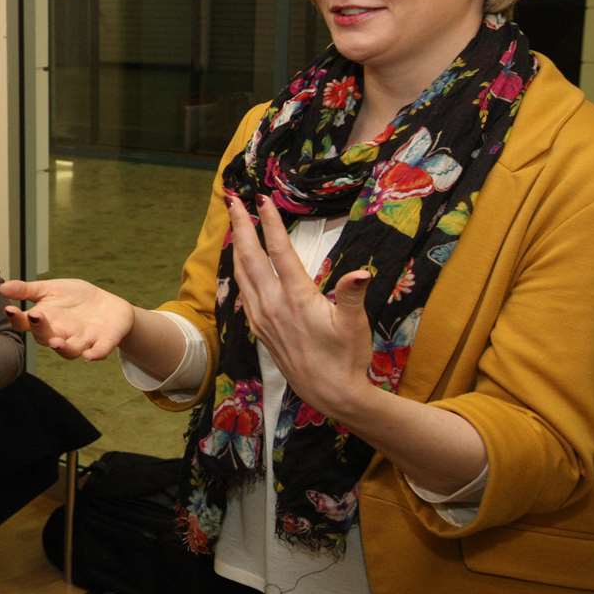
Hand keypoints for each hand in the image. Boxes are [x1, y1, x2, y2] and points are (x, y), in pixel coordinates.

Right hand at [0, 278, 136, 360]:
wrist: (109, 306)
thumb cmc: (75, 299)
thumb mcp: (50, 289)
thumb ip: (26, 290)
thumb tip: (0, 286)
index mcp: (45, 322)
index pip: (27, 324)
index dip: (17, 319)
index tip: (9, 309)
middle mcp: (60, 335)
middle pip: (46, 338)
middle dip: (41, 330)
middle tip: (36, 316)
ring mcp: (81, 341)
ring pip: (70, 350)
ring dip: (64, 348)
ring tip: (57, 342)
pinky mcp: (102, 343)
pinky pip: (97, 351)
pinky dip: (94, 354)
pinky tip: (90, 355)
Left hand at [226, 194, 373, 418]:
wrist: (329, 394)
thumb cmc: (346, 358)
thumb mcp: (354, 325)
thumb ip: (351, 296)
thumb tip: (361, 272)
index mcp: (296, 297)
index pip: (279, 251)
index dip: (270, 223)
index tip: (262, 199)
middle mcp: (272, 304)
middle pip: (250, 257)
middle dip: (241, 227)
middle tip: (233, 201)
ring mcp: (262, 317)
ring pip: (241, 274)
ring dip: (237, 247)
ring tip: (234, 225)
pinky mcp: (259, 329)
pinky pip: (242, 292)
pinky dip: (238, 271)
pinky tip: (239, 265)